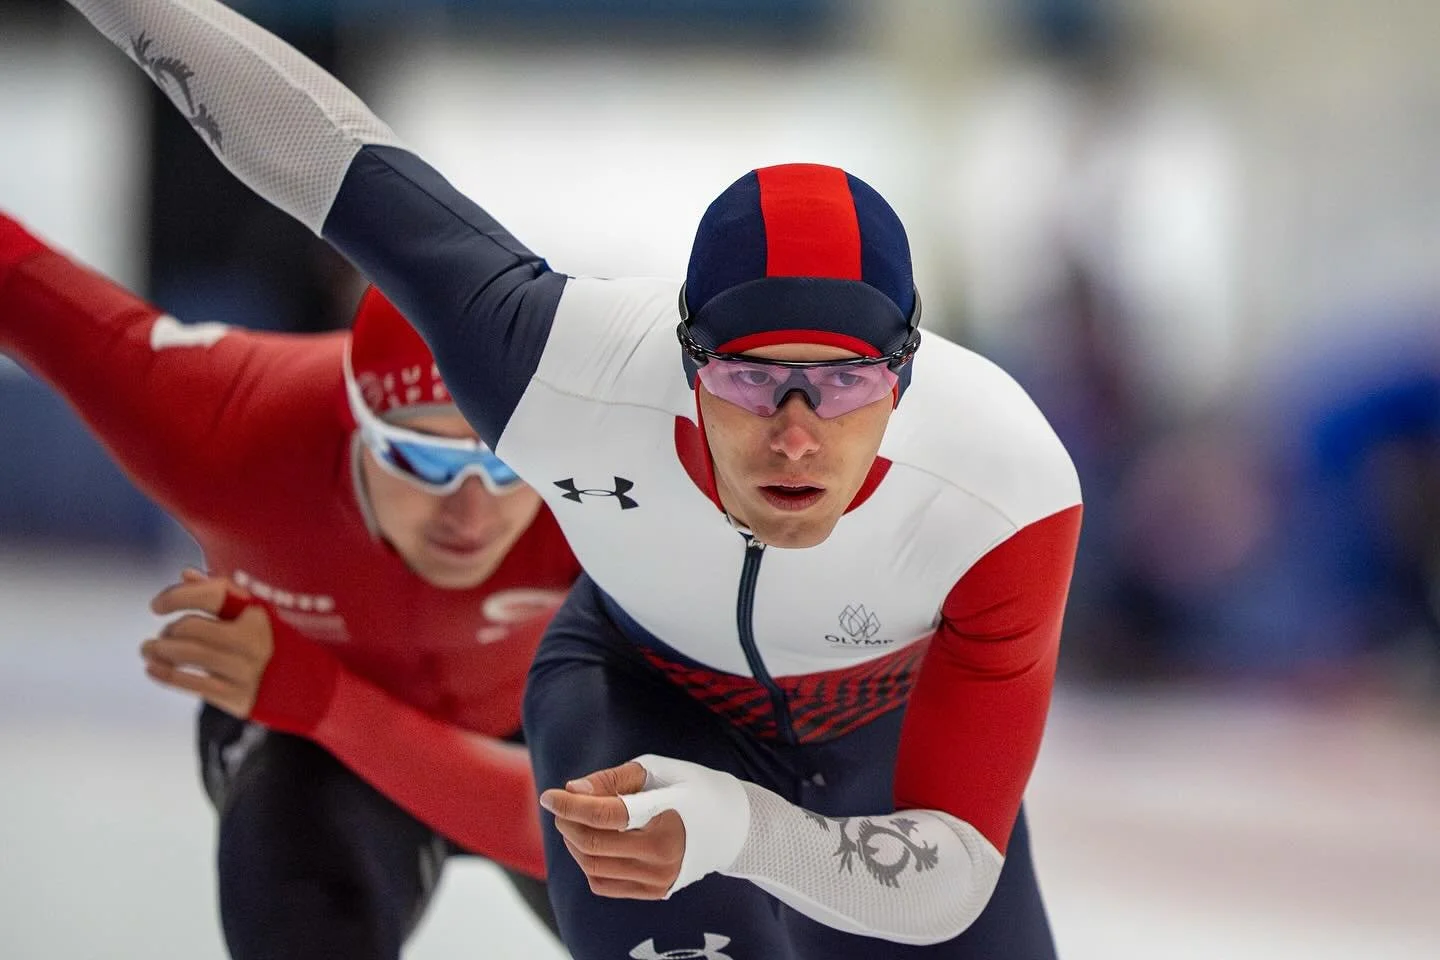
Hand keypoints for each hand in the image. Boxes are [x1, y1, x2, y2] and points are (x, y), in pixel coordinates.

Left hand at [142, 568, 271, 716]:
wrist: (309, 688)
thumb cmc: (273, 641)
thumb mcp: (256, 612)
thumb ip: (222, 592)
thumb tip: (185, 574)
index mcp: (258, 613)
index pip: (211, 595)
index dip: (177, 597)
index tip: (156, 606)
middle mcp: (254, 640)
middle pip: (193, 628)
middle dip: (169, 630)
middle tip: (163, 634)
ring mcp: (246, 670)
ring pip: (188, 655)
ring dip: (160, 650)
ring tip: (148, 649)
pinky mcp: (237, 696)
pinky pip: (192, 684)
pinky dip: (165, 675)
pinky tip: (152, 668)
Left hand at [539, 762, 685, 898]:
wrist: (734, 826)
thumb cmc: (692, 788)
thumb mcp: (656, 770)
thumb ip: (611, 779)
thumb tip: (572, 791)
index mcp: (665, 815)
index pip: (605, 814)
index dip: (570, 805)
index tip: (549, 796)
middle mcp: (662, 854)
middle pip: (593, 844)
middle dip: (567, 822)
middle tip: (560, 806)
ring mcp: (659, 878)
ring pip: (594, 867)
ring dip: (573, 843)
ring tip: (575, 822)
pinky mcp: (656, 891)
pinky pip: (604, 884)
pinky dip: (588, 864)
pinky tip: (592, 843)